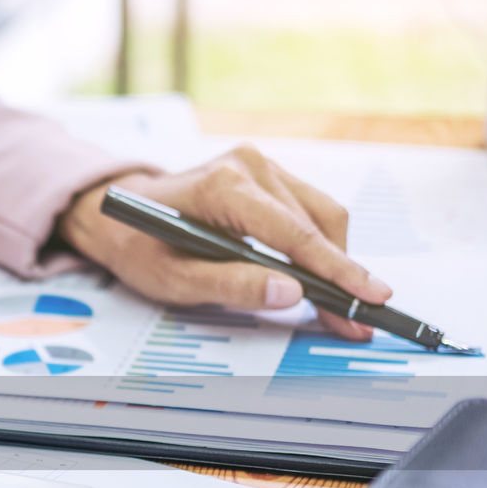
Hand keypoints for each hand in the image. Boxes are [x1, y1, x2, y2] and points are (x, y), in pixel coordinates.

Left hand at [59, 144, 391, 339]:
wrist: (116, 213)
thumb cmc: (140, 246)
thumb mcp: (174, 278)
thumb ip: (232, 285)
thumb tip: (290, 293)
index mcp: (223, 188)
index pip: (294, 233)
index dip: (337, 270)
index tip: (370, 296)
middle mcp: (248, 166)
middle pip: (316, 225)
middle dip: (341, 277)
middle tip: (357, 322)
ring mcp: (260, 165)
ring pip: (321, 216)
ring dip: (336, 262)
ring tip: (343, 308)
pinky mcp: (266, 174)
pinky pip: (308, 210)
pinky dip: (319, 246)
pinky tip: (321, 279)